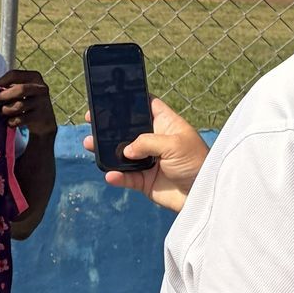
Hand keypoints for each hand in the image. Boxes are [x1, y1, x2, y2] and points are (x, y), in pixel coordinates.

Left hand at [0, 67, 56, 137]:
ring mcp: (41, 103)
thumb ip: (11, 87)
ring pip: (19, 106)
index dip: (2, 80)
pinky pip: (20, 119)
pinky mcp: (39, 117)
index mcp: (34, 77)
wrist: (44, 121)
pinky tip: (10, 121)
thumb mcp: (23, 90)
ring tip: (4, 111)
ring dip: (7, 110)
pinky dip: (12, 121)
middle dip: (5, 96)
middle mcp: (40, 88)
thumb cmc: (28, 101)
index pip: (15, 74)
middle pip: (19, 89)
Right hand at [87, 97, 208, 213]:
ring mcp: (148, 161)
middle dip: (110, 126)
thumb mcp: (175, 144)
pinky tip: (110, 174)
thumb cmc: (197, 163)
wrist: (204, 195)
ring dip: (105, 150)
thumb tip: (126, 150)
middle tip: (92, 120)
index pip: (147, 107)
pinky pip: (125, 177)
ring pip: (121, 154)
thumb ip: (147, 142)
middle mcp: (155, 141)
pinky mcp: (144, 181)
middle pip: (127, 130)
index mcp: (166, 125)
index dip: (131, 101)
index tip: (112, 97)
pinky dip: (116, 176)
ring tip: (90, 144)